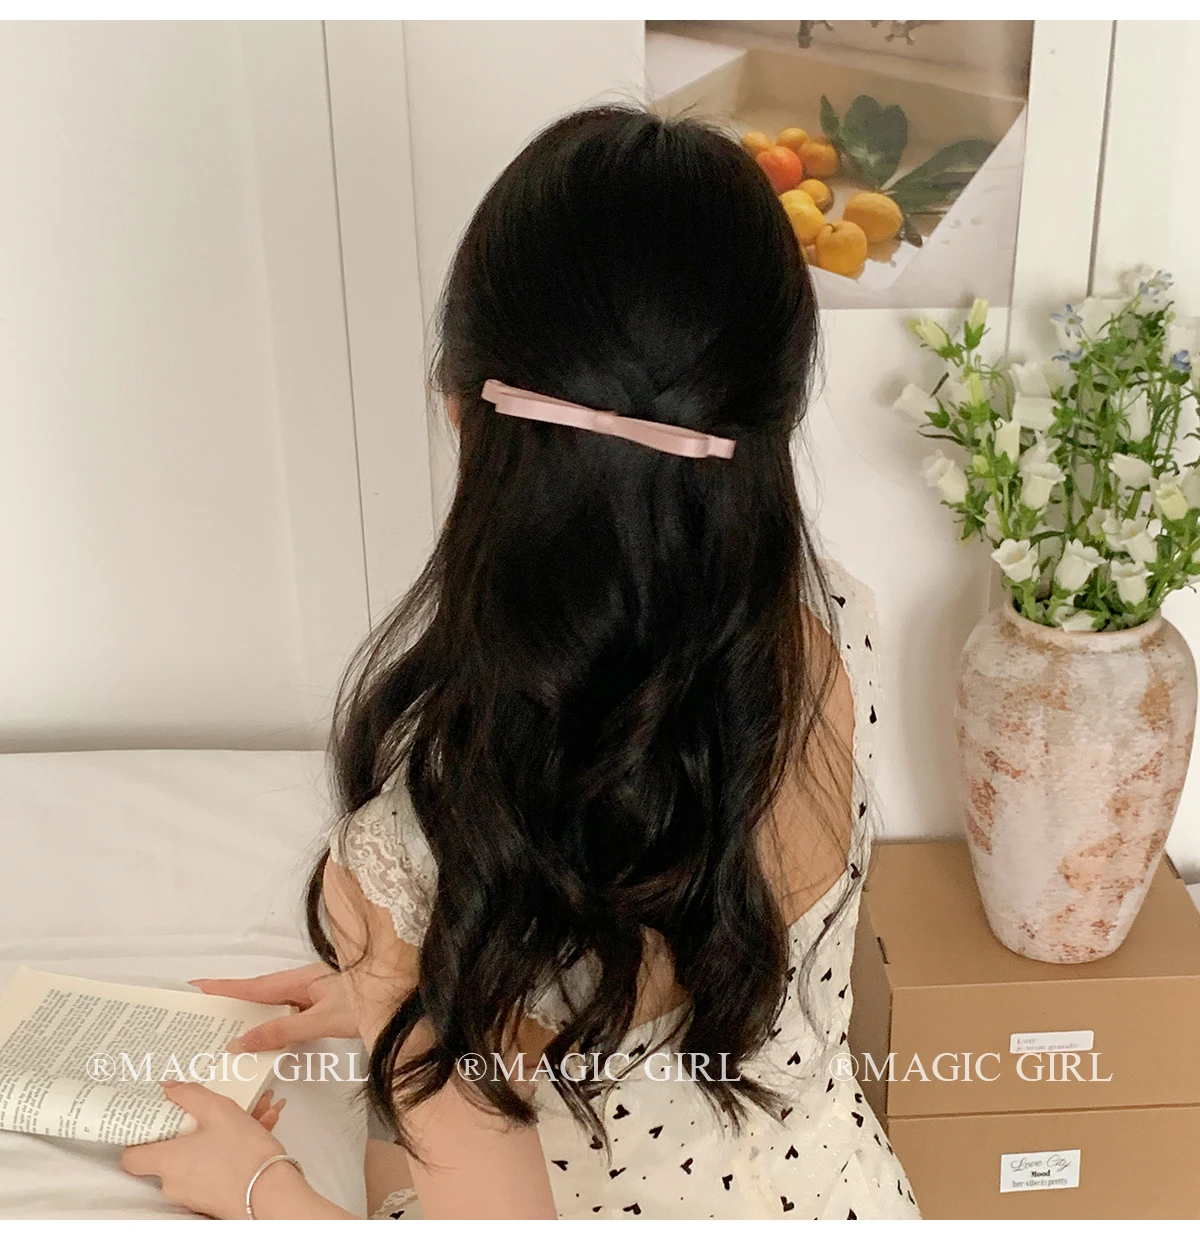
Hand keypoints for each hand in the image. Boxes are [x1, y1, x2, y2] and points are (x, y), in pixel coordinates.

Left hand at [120, 1081, 292, 1218]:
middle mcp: (173, 1182)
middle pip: (169, 1152)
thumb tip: (168, 1089)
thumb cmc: (245, 1154)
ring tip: (251, 1115)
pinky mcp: (210, 1200)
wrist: (271, 1193)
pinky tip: (257, 1131)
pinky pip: (213, 1168)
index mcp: (168, 1160)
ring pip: (197, 1157)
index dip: (139, 1137)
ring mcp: (191, 1194)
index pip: (130, 1156)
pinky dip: (228, 1152)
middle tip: (210, 1113)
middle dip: (191, 1128)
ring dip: (217, 1136)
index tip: (155, 1120)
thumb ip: (189, 1095)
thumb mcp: (219, 1110)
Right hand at [188, 963, 356, 1051]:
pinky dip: (274, 1023)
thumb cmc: (369, 1003)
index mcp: (301, 980)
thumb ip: (283, 1031)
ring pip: (276, 1004)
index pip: (255, 985)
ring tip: (226, 1027)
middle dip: (233, 1001)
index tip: (196, 985)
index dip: (225, 987)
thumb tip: (243, 1040)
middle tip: (203, 1010)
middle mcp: (306, 982)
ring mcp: (316, 993)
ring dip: (253, 1014)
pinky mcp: (326, 1004)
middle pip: (261, 993)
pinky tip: (268, 1036)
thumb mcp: (322, 1020)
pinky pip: (290, 1012)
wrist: (405, 998)